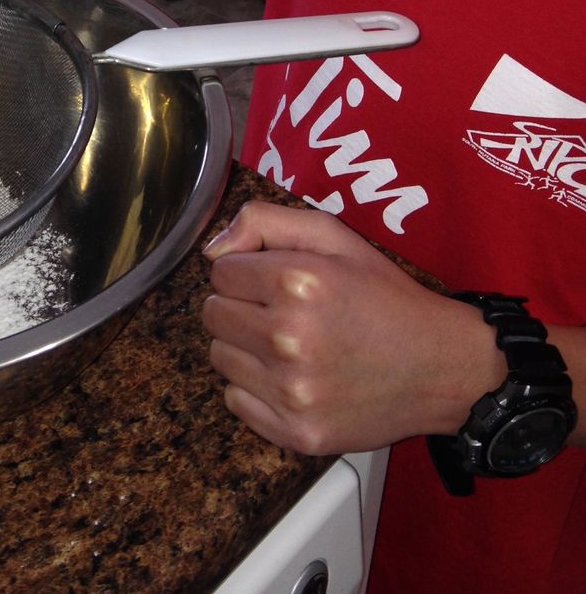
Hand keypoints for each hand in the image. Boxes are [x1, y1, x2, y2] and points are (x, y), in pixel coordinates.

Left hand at [202, 201, 504, 455]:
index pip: (220, 272)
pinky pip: (236, 401)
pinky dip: (255, 390)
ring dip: (245, 349)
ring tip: (290, 345)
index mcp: (298, 282)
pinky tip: (293, 377)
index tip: (275, 281)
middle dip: (240, 308)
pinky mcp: (297, 432)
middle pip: (213, 315)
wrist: (440, 367)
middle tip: (280, 312)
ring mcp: (292, 391)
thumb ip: (265, 221)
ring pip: (220, 358)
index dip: (245, 272)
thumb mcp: (334, 236)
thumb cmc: (385, 297)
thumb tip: (212, 249)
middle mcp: (289, 337)